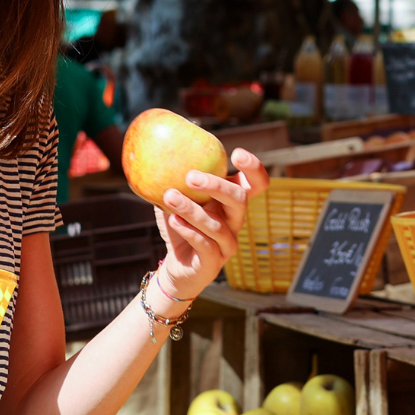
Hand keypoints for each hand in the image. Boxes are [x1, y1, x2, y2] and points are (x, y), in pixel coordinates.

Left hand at [152, 148, 270, 300]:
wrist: (176, 266)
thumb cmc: (179, 227)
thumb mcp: (177, 200)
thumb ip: (174, 178)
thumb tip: (159, 148)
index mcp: (231, 202)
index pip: (256, 183)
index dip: (254, 168)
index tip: (236, 154)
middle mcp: (235, 221)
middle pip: (239, 199)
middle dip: (217, 186)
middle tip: (191, 176)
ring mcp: (227, 243)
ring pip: (217, 225)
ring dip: (192, 209)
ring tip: (169, 196)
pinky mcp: (214, 261)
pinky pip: (205, 245)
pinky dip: (188, 231)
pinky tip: (173, 221)